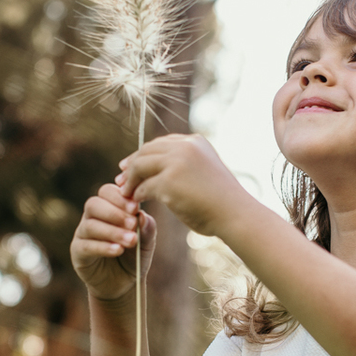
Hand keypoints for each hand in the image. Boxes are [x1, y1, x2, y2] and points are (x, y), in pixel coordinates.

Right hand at [71, 183, 156, 300]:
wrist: (124, 283)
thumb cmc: (135, 256)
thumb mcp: (146, 242)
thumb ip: (147, 228)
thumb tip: (142, 216)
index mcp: (109, 207)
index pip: (107, 192)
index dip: (120, 197)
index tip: (135, 208)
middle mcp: (93, 217)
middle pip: (93, 204)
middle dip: (114, 213)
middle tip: (132, 224)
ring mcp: (83, 233)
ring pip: (90, 225)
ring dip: (112, 231)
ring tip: (131, 241)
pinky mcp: (77, 252)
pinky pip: (86, 246)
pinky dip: (103, 247)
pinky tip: (118, 250)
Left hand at [115, 134, 249, 236]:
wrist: (235, 214)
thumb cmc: (222, 200)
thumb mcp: (205, 172)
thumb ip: (185, 165)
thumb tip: (160, 170)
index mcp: (195, 141)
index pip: (161, 143)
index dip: (144, 154)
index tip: (131, 164)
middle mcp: (185, 146)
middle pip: (147, 150)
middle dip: (131, 164)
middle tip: (120, 178)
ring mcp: (176, 162)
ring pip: (140, 166)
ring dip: (130, 180)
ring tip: (124, 192)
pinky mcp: (169, 181)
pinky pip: (143, 186)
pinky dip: (137, 194)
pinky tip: (135, 203)